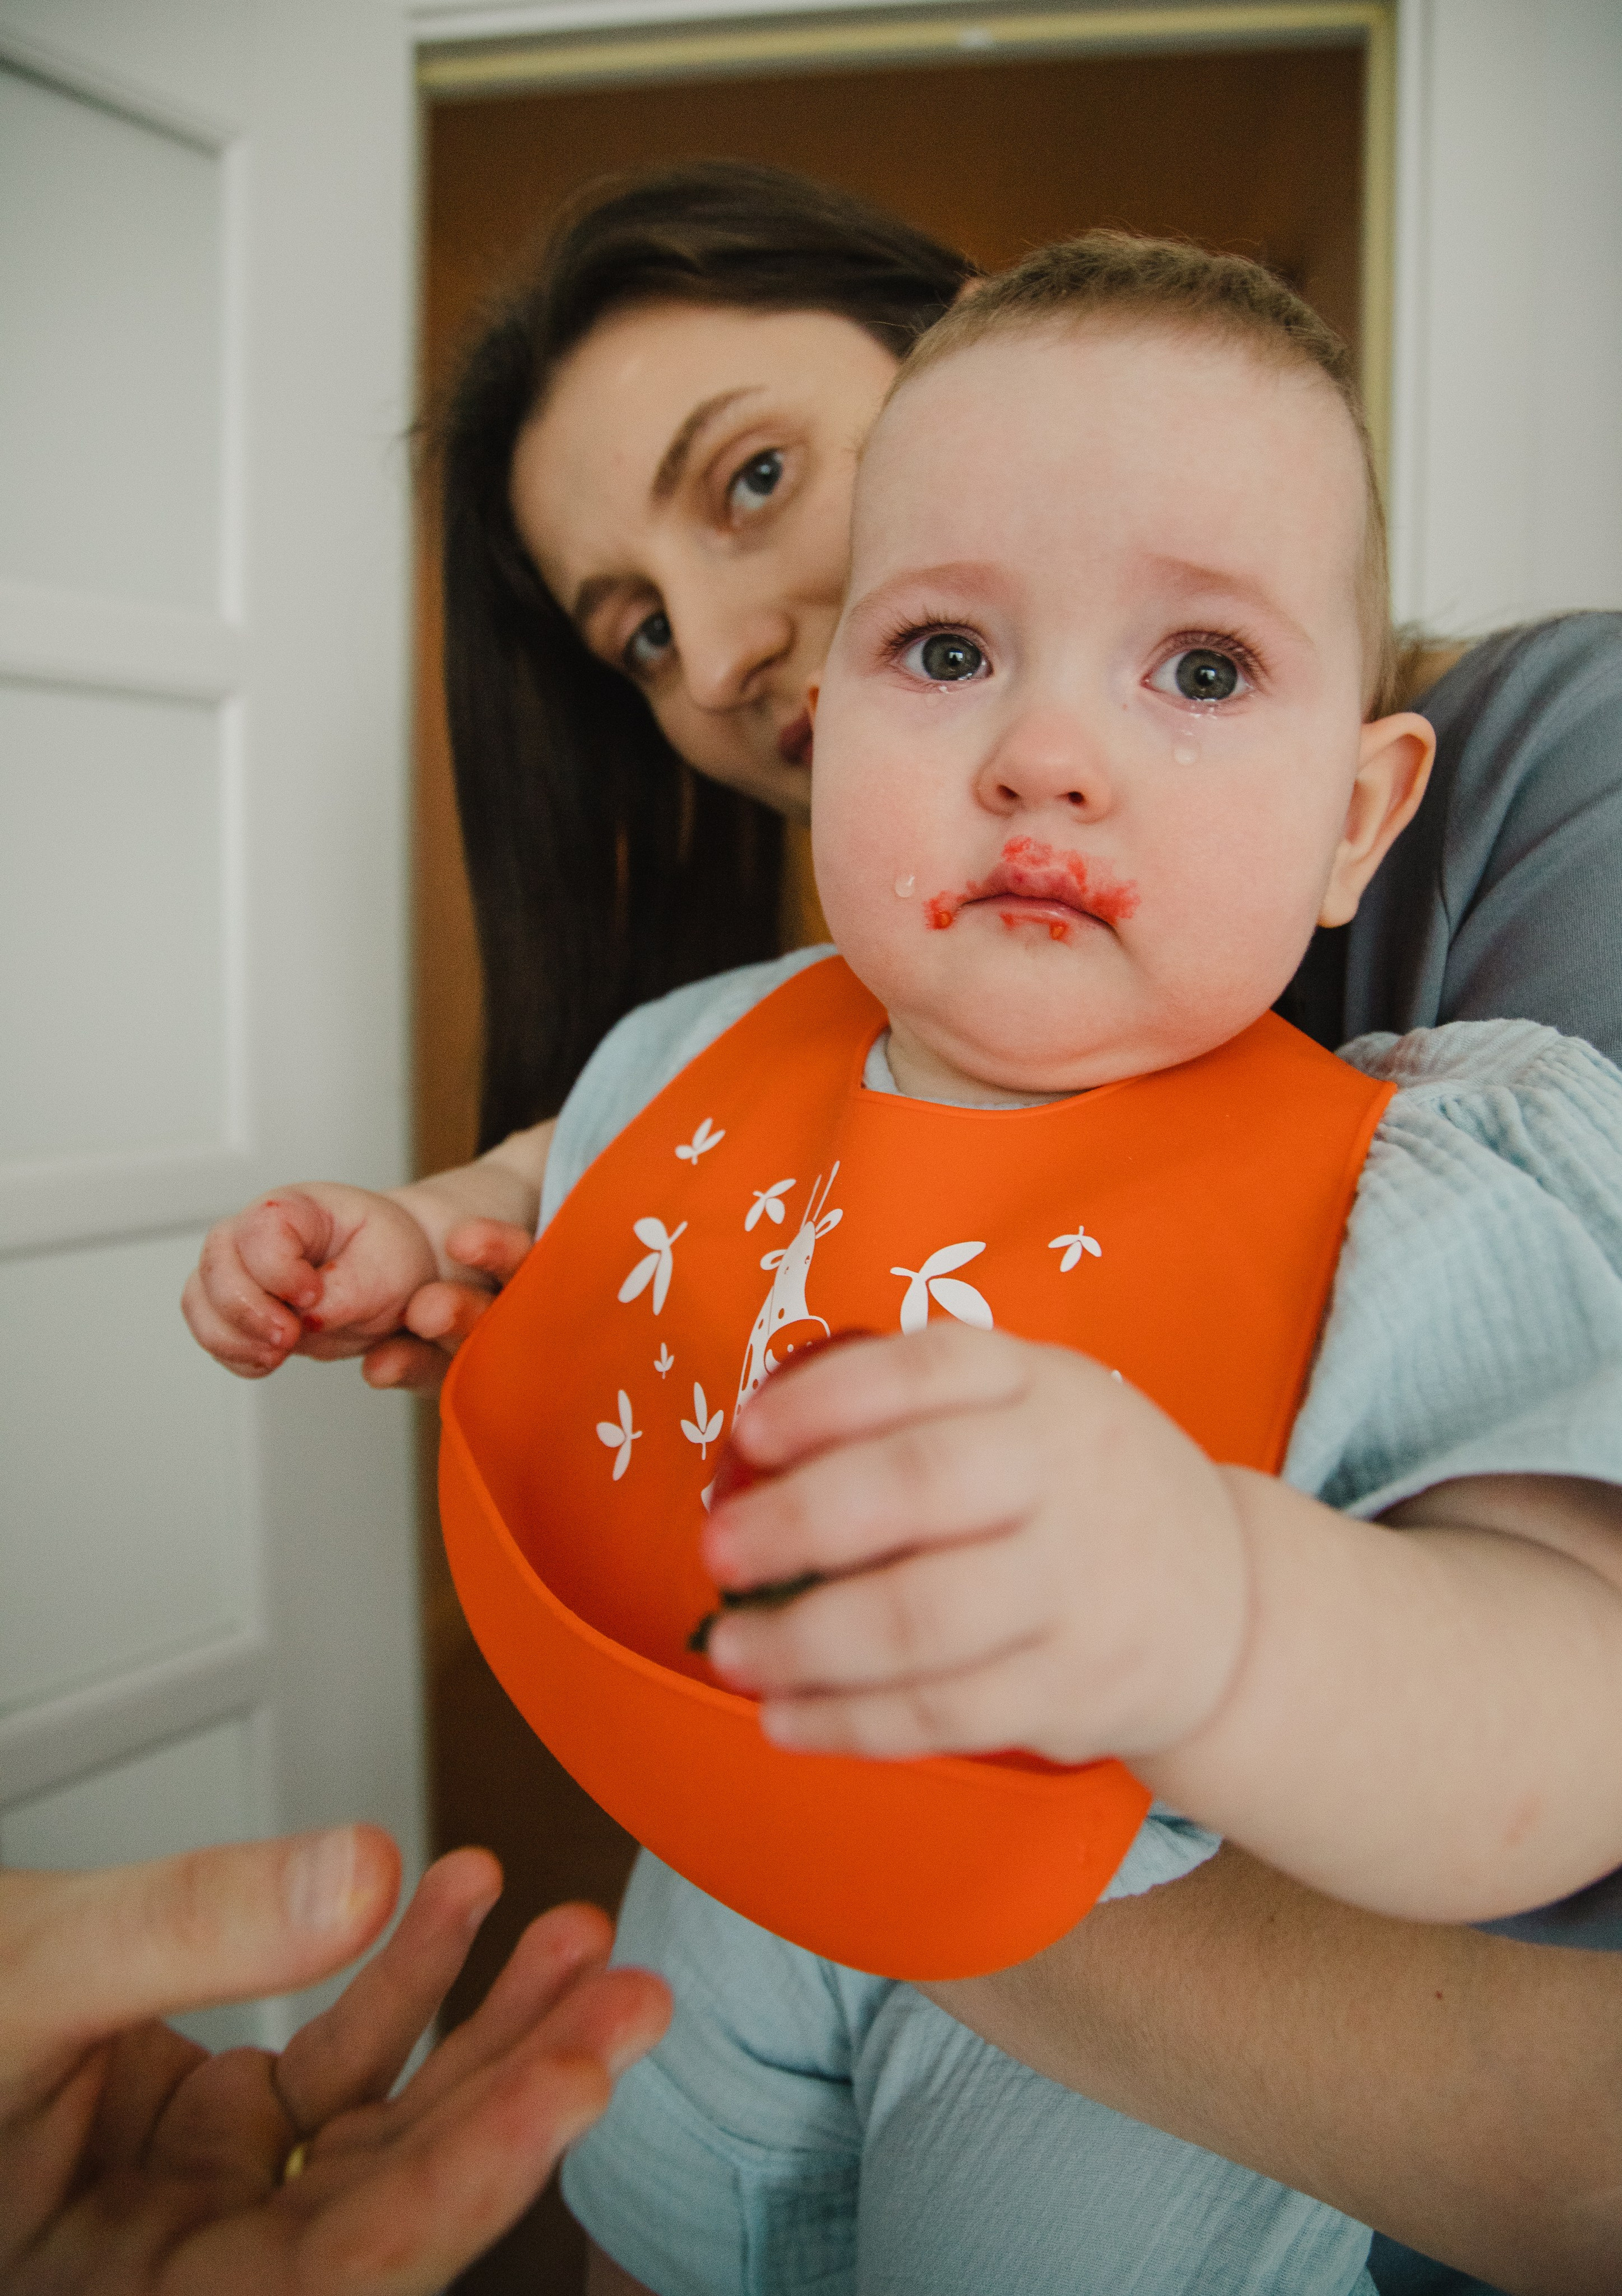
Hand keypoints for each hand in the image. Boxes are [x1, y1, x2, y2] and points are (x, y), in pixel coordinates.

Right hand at [1, 1827, 669, 2293]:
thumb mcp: (19, 1983)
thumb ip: (183, 1930)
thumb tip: (362, 1869)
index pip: (354, 2261)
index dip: (480, 2167)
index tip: (587, 2069)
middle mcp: (175, 2276)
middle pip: (392, 2202)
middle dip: (521, 2093)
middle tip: (633, 1997)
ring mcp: (191, 2206)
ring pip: (375, 2128)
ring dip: (480, 2025)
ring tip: (571, 1933)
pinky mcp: (193, 2131)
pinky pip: (322, 2065)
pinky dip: (391, 1978)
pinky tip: (453, 1897)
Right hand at [182, 1192, 530, 1389]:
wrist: (390, 1274)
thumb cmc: (389, 1256)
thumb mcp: (389, 1268)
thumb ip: (349, 1290)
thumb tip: (310, 1317)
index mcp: (296, 1208)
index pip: (259, 1229)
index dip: (278, 1269)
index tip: (313, 1294)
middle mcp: (254, 1233)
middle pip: (215, 1263)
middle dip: (247, 1310)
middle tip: (290, 1337)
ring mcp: (239, 1270)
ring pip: (200, 1300)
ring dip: (233, 1337)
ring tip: (278, 1354)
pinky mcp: (236, 1307)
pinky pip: (211, 1331)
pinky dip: (233, 1353)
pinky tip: (268, 1361)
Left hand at [699, 1323, 1249, 1764]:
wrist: (1231, 1604)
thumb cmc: (1085, 1492)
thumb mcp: (1037, 1409)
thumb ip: (925, 1413)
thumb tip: (758, 1456)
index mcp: (1042, 1387)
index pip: (927, 1368)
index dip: (824, 1400)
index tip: (747, 1437)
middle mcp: (1065, 1473)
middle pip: (917, 1487)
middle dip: (796, 1522)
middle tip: (717, 1555)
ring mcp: (1076, 1584)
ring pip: (920, 1617)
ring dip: (804, 1641)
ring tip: (730, 1654)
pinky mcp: (1074, 1688)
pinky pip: (943, 1712)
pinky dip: (850, 1723)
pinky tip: (786, 1721)